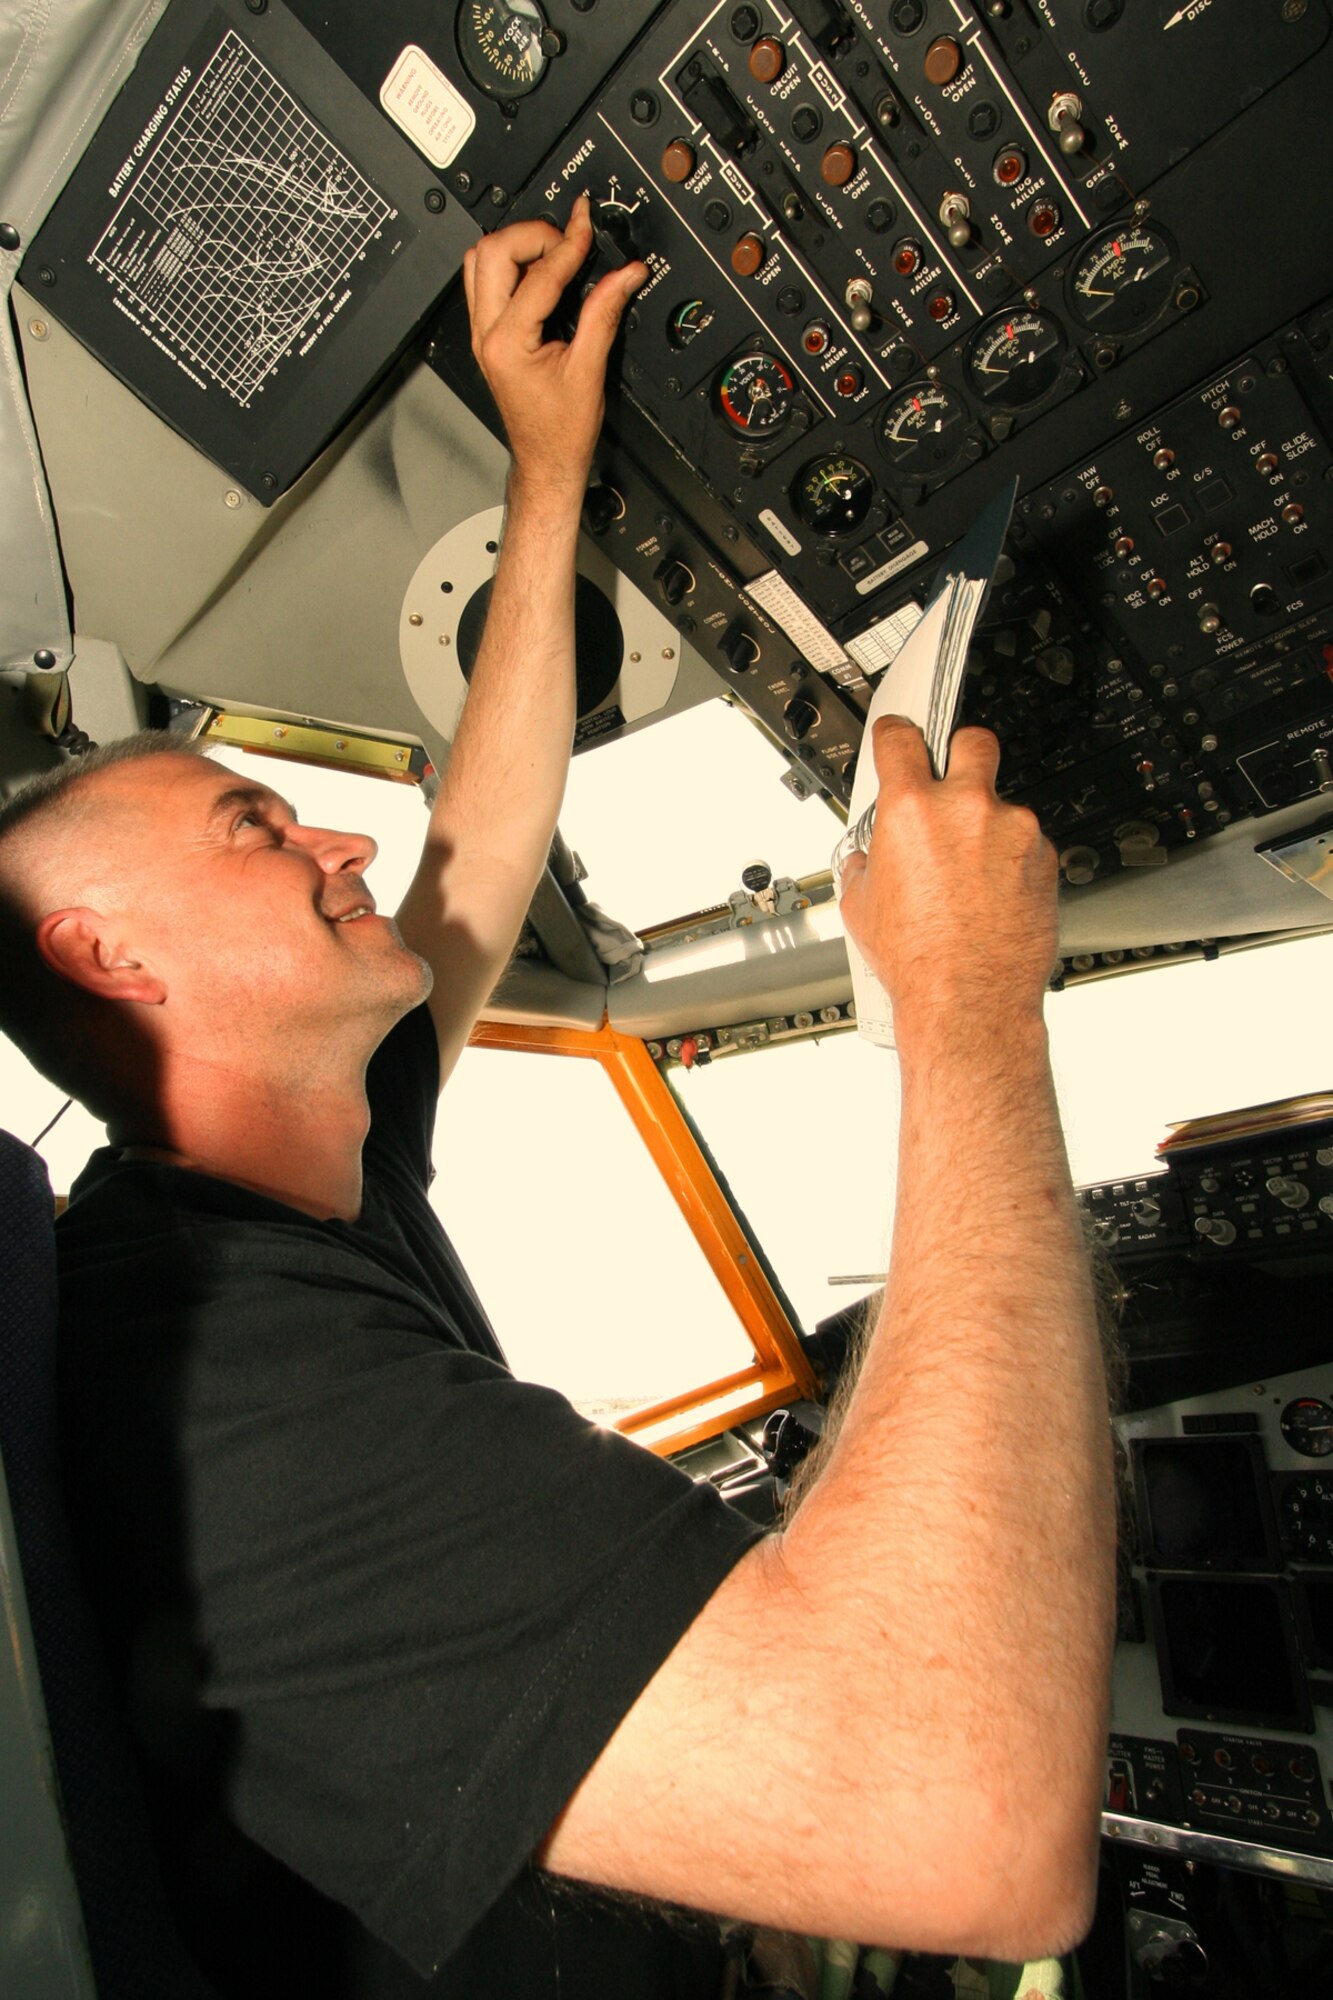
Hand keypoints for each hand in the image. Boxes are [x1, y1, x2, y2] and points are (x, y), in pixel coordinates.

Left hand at [462, 197, 646, 501]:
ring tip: (553, 251)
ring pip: (481, 261)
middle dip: (533, 234)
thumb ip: (604, 313)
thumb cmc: (561, 432)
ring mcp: (482, 334)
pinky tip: (537, 269)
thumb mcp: (589, 370)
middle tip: (567, 239)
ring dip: (516, 245)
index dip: (569, 244)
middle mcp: (486, 335)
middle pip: (493, 251)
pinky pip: (485, 281)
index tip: (588, 226)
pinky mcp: (487, 335)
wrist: (546, 461)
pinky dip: (509, 264)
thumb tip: (625, 274)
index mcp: (508, 344)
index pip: (539, 274)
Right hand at [838, 717, 1056, 1047]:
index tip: (899, 735)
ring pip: (1002, 803)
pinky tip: (993, 894)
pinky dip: (1012, 860)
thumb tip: (869, 856)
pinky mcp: (1044, 857)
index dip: (896, 732)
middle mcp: (966, 808)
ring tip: (970, 874)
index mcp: (912, 810)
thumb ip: (865, 862)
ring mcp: (1013, 829)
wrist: (969, 1000)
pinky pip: (1027, 842)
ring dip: (988, 825)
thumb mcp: (860, 905)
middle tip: (951, 780)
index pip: (900, 738)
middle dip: (961, 752)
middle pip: (972, 740)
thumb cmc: (917, 960)